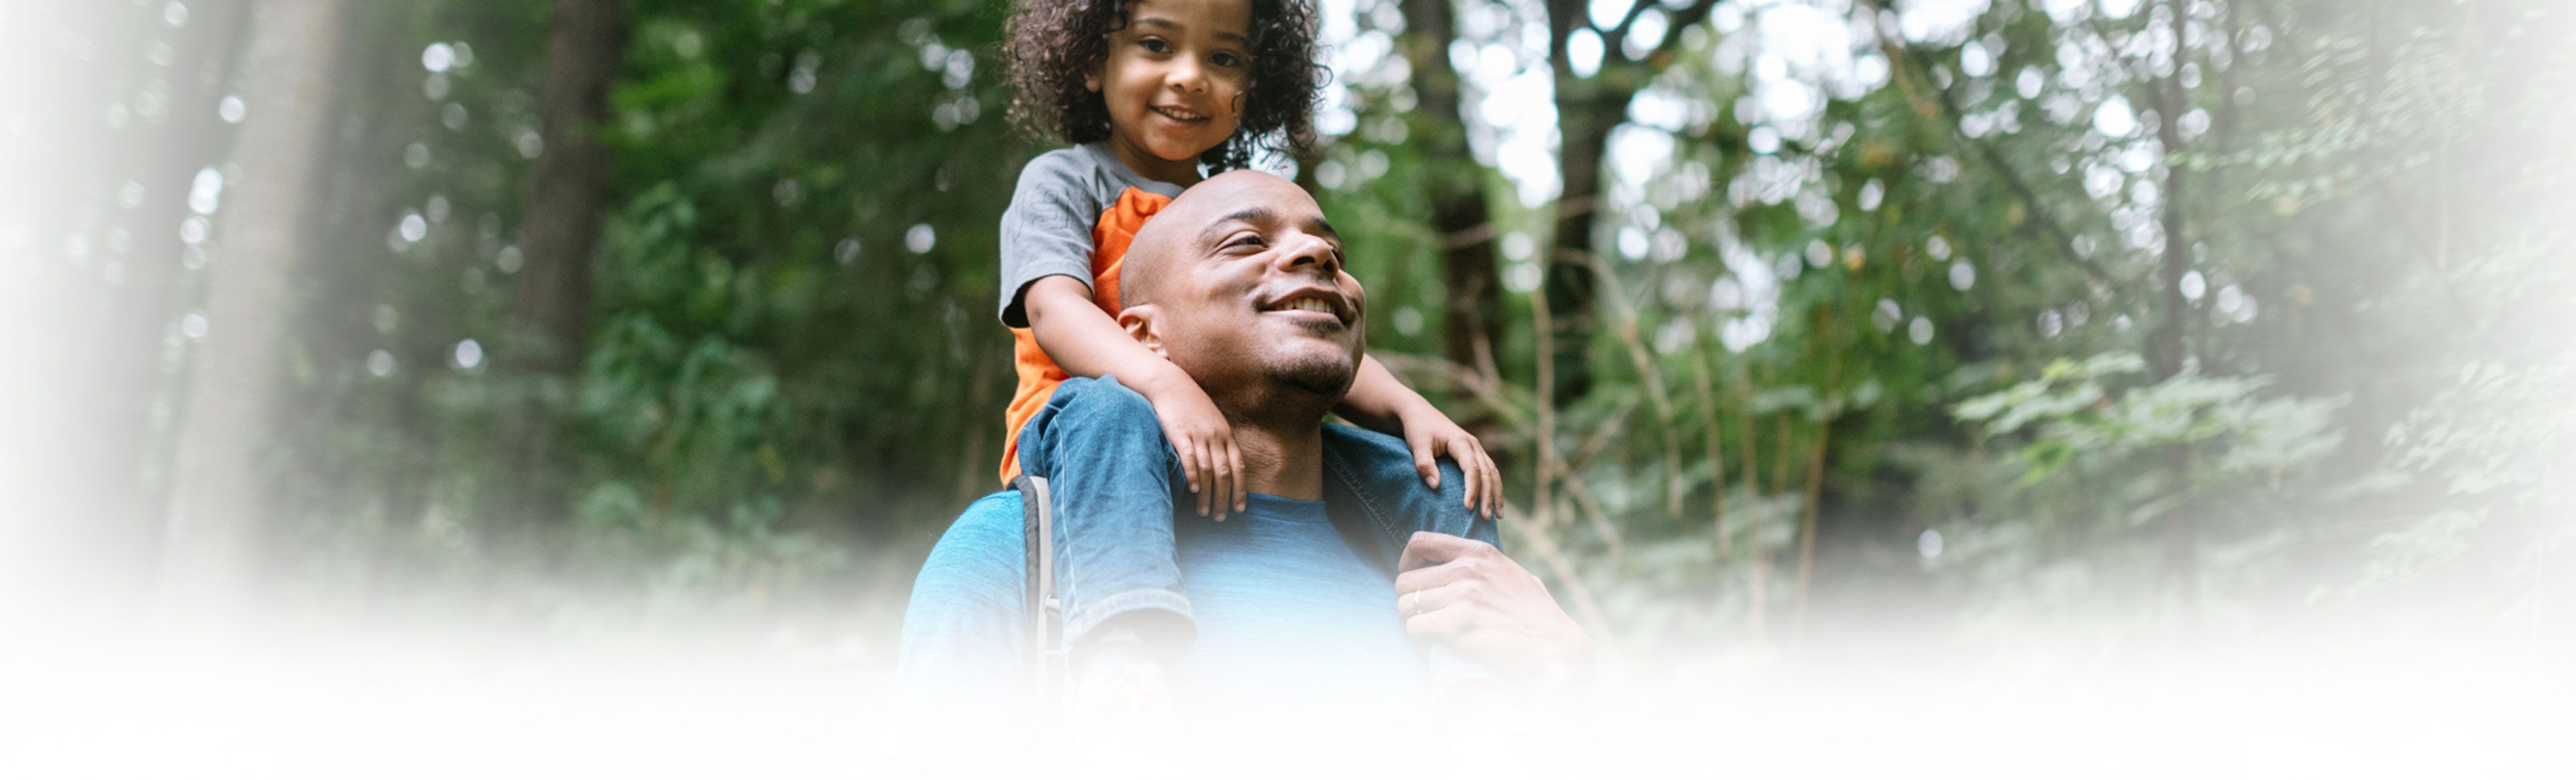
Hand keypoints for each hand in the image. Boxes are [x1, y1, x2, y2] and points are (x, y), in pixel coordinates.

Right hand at [1138, 370, 1243, 520]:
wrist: (1171, 384)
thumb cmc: (1192, 405)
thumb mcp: (1213, 421)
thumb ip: (1220, 442)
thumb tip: (1224, 467)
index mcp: (1226, 435)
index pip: (1239, 467)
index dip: (1240, 490)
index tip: (1240, 508)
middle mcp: (1215, 436)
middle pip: (1224, 474)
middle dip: (1224, 498)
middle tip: (1220, 517)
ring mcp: (1198, 435)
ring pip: (1207, 470)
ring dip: (1207, 495)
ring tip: (1204, 512)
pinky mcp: (1180, 434)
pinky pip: (1189, 458)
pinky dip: (1192, 476)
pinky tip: (1193, 490)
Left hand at [1395, 532, 1592, 687]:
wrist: (1555, 648)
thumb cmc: (1538, 617)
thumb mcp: (1513, 575)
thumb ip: (1486, 567)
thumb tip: (1463, 566)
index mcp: (1479, 553)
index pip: (1420, 542)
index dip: (1407, 562)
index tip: (1414, 579)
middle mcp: (1467, 570)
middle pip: (1406, 580)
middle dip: (1411, 599)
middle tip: (1424, 616)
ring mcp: (1461, 597)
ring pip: (1406, 605)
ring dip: (1414, 621)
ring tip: (1430, 633)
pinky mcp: (1456, 626)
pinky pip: (1414, 628)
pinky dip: (1419, 641)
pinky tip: (1433, 646)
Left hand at [1397, 404, 1500, 518]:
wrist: (1418, 413)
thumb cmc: (1417, 429)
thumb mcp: (1417, 445)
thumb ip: (1424, 464)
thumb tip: (1435, 486)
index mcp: (1461, 441)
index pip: (1472, 468)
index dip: (1472, 489)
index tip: (1468, 507)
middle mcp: (1473, 444)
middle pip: (1487, 472)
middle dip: (1488, 496)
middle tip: (1485, 518)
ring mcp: (1475, 448)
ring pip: (1492, 472)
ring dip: (1496, 493)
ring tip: (1498, 515)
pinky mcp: (1473, 453)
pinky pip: (1488, 471)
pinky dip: (1493, 487)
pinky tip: (1493, 502)